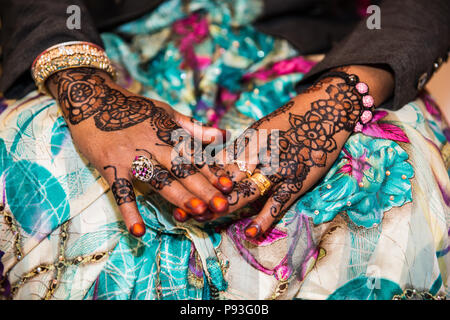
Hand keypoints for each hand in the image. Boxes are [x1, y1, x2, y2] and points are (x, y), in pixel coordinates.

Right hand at [46, 67, 233, 236]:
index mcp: (168, 132)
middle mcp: (153, 145)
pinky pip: (121, 192)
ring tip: (196, 212)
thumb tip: (222, 135)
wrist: (91, 98)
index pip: (194, 155)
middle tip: (221, 206)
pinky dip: (129, 211)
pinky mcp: (110, 166)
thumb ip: (192, 126)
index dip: (212, 171)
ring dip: (178, 196)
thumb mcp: (164, 111)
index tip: (228, 186)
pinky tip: (138, 231)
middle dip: (204, 188)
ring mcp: (132, 157)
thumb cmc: (132, 107)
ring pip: (159, 180)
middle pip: (182, 169)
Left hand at [178, 65, 393, 236]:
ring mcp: (278, 169)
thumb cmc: (291, 120)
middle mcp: (259, 155)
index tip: (179, 189)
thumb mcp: (260, 130)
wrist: (326, 109)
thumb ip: (239, 149)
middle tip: (182, 211)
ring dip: (224, 208)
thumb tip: (214, 163)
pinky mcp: (297, 180)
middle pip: (225, 180)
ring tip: (203, 220)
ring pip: (246, 192)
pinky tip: (250, 233)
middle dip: (203, 196)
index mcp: (248, 141)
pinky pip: (278, 203)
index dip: (197, 178)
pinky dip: (264, 219)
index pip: (217, 163)